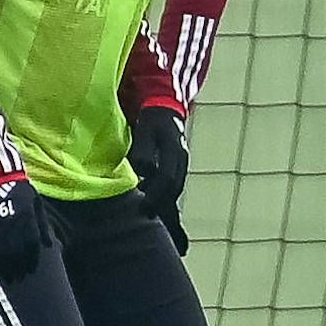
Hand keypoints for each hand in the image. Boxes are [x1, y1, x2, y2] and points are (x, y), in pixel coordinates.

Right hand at [0, 179, 49, 279]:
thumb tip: (50, 245)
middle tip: (19, 280)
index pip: (31, 244)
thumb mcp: (36, 204)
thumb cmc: (19, 192)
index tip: (31, 271)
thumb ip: (43, 225)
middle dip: (17, 268)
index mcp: (27, 217)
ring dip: (4, 268)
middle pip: (15, 252)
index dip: (31, 259)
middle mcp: (12, 223)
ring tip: (8, 279)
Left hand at [128, 106, 188, 246]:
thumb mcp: (145, 130)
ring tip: (150, 212)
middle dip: (161, 203)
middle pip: (174, 187)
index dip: (155, 194)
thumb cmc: (152, 120)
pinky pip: (174, 185)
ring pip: (176, 188)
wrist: (166, 110)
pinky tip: (156, 203)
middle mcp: (182, 158)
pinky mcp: (179, 166)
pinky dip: (166, 196)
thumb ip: (143, 150)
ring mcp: (182, 163)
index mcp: (175, 149)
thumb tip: (143, 170)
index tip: (143, 206)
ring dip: (165, 202)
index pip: (167, 177)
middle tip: (146, 215)